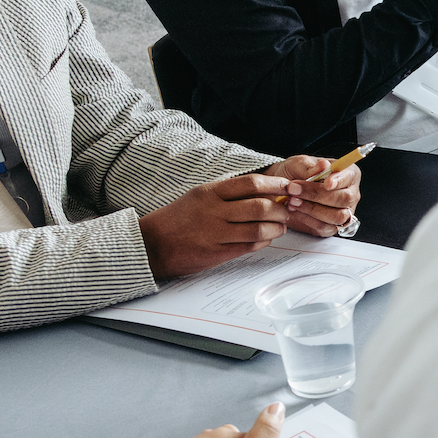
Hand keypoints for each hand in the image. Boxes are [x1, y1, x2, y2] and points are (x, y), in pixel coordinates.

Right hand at [139, 174, 301, 279]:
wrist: (150, 244)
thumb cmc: (176, 219)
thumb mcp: (198, 197)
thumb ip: (226, 194)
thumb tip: (262, 193)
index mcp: (209, 193)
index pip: (250, 183)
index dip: (274, 186)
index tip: (287, 188)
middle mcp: (213, 211)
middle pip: (259, 207)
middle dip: (280, 210)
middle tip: (287, 211)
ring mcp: (214, 234)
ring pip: (258, 229)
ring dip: (276, 228)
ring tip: (280, 227)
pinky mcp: (215, 253)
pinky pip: (248, 247)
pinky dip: (263, 242)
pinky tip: (266, 239)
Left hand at [262, 155, 360, 237]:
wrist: (282, 189)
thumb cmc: (296, 173)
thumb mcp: (300, 164)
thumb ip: (311, 167)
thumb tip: (324, 166)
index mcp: (348, 174)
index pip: (350, 177)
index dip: (340, 180)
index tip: (327, 183)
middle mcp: (349, 194)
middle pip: (345, 199)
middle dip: (318, 195)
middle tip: (294, 189)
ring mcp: (342, 213)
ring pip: (337, 216)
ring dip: (312, 209)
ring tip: (292, 200)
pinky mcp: (331, 228)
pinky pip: (324, 227)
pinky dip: (307, 219)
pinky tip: (294, 210)